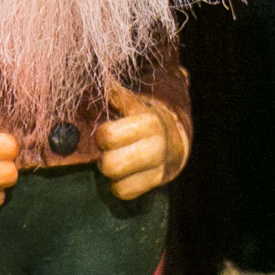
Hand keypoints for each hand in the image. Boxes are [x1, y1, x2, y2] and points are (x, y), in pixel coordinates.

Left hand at [95, 81, 183, 200]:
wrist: (173, 141)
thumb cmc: (142, 120)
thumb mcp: (133, 105)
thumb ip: (116, 95)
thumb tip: (102, 81)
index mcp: (149, 122)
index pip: (108, 136)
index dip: (102, 135)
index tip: (106, 132)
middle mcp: (156, 146)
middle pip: (110, 165)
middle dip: (104, 157)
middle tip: (110, 150)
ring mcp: (158, 168)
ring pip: (116, 181)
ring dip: (111, 172)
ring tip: (116, 160)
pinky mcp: (155, 184)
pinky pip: (124, 192)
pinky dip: (119, 185)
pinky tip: (124, 174)